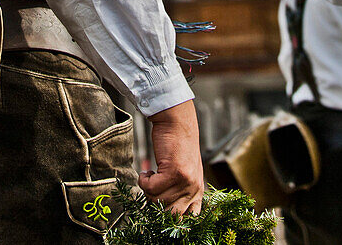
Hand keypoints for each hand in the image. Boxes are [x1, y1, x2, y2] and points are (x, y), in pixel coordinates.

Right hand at [139, 99, 203, 216]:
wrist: (178, 121)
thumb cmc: (178, 144)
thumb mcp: (186, 171)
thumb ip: (182, 190)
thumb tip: (165, 210)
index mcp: (198, 191)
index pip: (190, 219)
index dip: (173, 219)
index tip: (159, 211)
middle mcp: (193, 190)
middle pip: (170, 215)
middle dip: (156, 205)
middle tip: (151, 190)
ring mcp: (185, 182)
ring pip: (157, 201)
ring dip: (148, 190)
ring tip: (150, 175)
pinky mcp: (173, 172)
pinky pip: (150, 188)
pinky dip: (143, 181)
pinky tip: (147, 171)